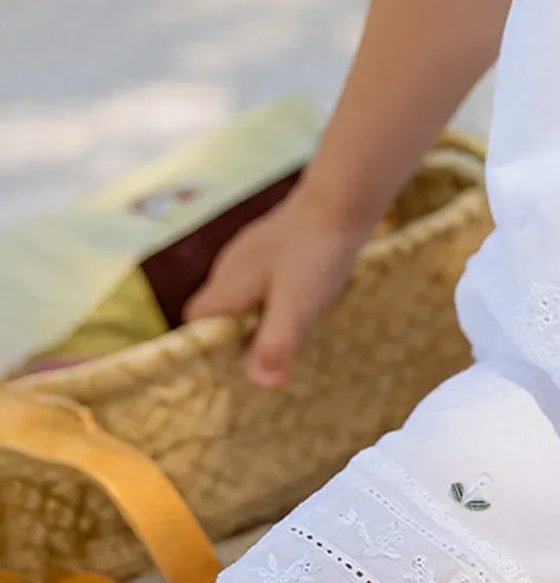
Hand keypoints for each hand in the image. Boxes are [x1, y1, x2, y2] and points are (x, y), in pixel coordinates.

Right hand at [181, 189, 373, 388]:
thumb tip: (260, 383)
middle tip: (264, 353)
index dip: (207, 345)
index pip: (195, 322)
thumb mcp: (296, 307)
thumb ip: (274, 343)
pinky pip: (263, 275)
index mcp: (227, 285)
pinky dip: (274, 292)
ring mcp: (251, 250)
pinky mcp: (274, 240)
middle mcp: (229, 266)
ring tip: (285, 330)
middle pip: (216, 309)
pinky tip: (301, 296)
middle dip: (234, 332)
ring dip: (257, 312)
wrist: (340, 199)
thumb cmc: (315, 254)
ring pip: (240, 291)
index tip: (230, 365)